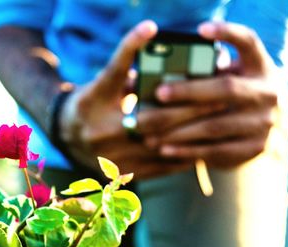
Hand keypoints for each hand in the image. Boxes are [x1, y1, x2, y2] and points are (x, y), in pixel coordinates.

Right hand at [59, 21, 224, 178]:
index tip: (158, 34)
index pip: (115, 72)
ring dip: (191, 134)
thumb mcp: (101, 84)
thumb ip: (126, 70)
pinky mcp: (123, 172)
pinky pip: (160, 166)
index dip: (133, 50)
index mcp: (91, 102)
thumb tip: (159, 51)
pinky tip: (201, 146)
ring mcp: (111, 155)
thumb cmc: (91, 104)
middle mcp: (99, 130)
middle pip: (152, 119)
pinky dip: (183, 155)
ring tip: (217, 123)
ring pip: (160, 146)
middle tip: (219, 99)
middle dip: (189, 109)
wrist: (69, 138)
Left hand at [144, 22, 282, 167]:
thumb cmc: (229, 96)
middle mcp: (268, 92)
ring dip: (179, 129)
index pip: (248, 42)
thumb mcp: (226, 77)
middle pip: (226, 88)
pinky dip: (187, 151)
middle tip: (159, 93)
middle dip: (188, 91)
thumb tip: (146, 76)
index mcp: (259, 67)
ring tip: (150, 131)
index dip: (228, 33)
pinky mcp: (254, 148)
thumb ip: (201, 73)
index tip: (202, 29)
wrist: (258, 129)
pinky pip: (216, 151)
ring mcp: (263, 123)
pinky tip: (165, 149)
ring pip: (215, 126)